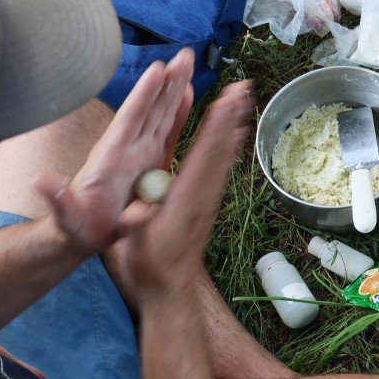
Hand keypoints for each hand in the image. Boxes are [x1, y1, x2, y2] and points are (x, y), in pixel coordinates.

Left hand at [32, 50, 194, 254]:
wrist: (83, 232)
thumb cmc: (75, 226)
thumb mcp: (65, 215)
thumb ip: (57, 199)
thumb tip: (40, 182)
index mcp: (111, 157)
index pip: (129, 120)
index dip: (144, 96)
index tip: (158, 70)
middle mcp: (127, 148)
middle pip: (150, 109)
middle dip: (167, 82)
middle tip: (184, 55)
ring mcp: (140, 153)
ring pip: (161, 114)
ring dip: (175, 89)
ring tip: (188, 63)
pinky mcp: (151, 163)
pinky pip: (168, 134)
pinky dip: (179, 114)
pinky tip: (188, 95)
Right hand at [110, 80, 253, 302]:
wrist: (170, 292)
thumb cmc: (149, 268)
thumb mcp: (133, 247)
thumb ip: (135, 227)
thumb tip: (136, 213)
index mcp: (184, 200)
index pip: (202, 156)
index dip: (214, 127)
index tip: (224, 101)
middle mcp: (202, 196)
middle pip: (219, 149)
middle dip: (230, 117)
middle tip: (244, 87)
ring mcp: (207, 201)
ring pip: (224, 157)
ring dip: (233, 126)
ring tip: (244, 100)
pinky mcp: (206, 205)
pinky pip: (221, 169)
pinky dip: (229, 148)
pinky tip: (236, 136)